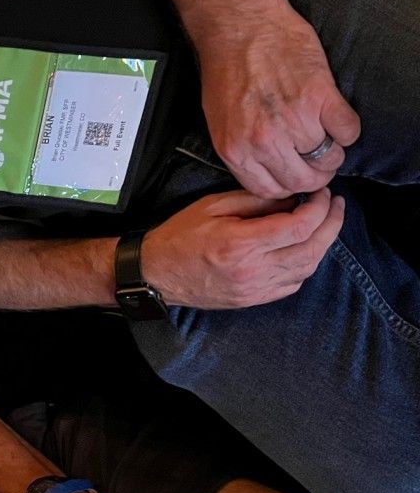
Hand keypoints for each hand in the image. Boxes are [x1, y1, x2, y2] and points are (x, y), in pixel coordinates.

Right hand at [142, 188, 343, 308]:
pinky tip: (302, 249)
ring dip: (323, 245)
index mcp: (240, 244)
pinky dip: (306, 265)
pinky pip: (292, 284)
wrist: (156, 273)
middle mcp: (252, 270)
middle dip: (332, 225)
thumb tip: (291, 199)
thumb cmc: (178, 236)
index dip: (319, 206)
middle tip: (336, 206)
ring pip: (307, 268)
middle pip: (312, 249)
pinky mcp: (252, 300)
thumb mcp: (212, 206)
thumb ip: (255, 200)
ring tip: (324, 225)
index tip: (322, 192)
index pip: (299, 226)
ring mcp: (254, 289)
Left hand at [196, 0, 359, 197]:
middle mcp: (264, 141)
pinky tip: (336, 117)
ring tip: (326, 135)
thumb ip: (242, 150)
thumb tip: (266, 171)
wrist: (240, 26)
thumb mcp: (219, 121)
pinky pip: (348, 130)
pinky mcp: (320, 96)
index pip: (271, 190)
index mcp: (236, 150)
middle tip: (319, 160)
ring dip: (333, 150)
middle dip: (316, 174)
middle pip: (303, 180)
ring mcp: (293, 120)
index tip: (296, 176)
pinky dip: (347, 129)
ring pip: (329, 157)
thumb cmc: (226, 69)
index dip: (288, 186)